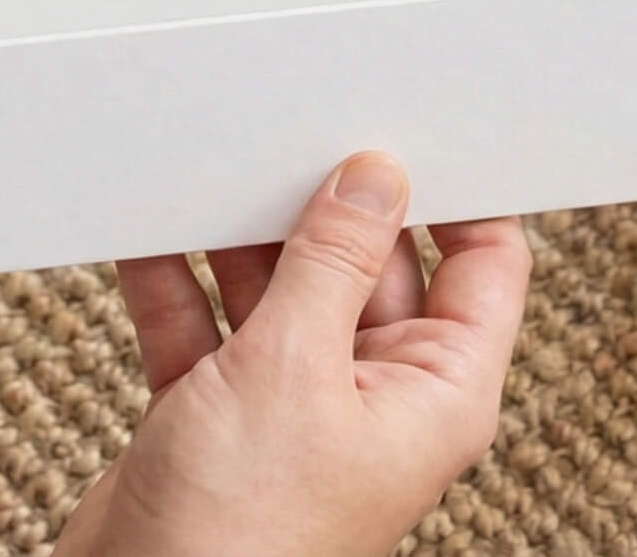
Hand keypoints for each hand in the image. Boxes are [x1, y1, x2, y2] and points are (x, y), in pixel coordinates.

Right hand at [56, 153, 531, 556]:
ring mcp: (293, 403)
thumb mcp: (293, 367)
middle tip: (297, 123)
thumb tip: (375, 174)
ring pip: (283, 284)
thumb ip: (333, 260)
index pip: (484, 263)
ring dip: (244, 232)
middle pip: (370, 261)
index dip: (462, 190)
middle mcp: (373, 393)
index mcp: (436, 391)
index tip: (420, 122)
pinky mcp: (218, 413)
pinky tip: (153, 223)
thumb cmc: (238, 539)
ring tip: (217, 160)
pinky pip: (208, 318)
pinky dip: (179, 276)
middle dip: (328, 201)